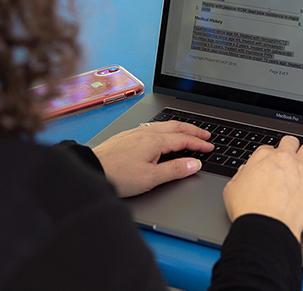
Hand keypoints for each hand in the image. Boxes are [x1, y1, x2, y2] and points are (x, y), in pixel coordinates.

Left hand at [92, 121, 213, 197]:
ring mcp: (135, 132)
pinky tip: (161, 134)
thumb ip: (175, 170)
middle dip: (192, 130)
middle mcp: (145, 132)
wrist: (93, 168)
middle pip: (175, 126)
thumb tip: (194, 163)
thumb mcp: (151, 178)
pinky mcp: (127, 135)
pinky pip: (151, 126)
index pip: (183, 139)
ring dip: (178, 127)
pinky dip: (164, 129)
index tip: (209, 146)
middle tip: (205, 134)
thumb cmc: (118, 175)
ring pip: (162, 125)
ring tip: (187, 132)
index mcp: (154, 141)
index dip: (198, 143)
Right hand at [223, 135, 302, 241]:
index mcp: (262, 156)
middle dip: (289, 148)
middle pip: (291, 142)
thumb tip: (245, 173)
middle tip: (287, 159)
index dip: (268, 157)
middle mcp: (282, 158)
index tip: (269, 165)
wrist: (265, 226)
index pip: (269, 148)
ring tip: (302, 166)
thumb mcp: (231, 187)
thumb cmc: (247, 209)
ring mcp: (300, 169)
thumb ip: (239, 176)